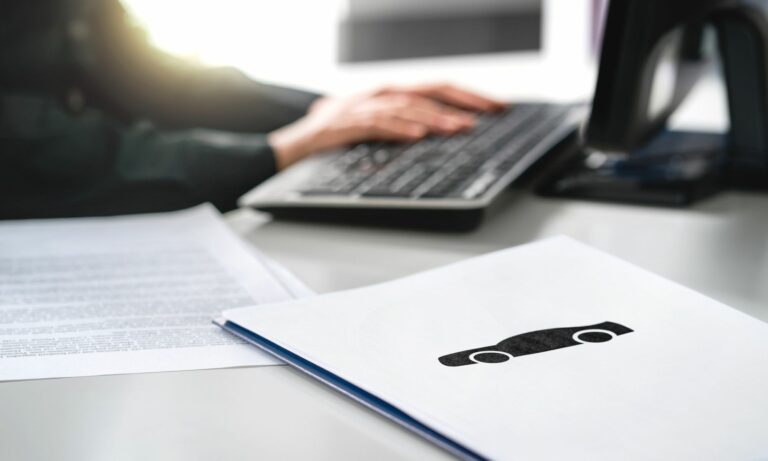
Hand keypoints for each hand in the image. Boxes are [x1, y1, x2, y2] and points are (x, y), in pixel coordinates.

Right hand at [268, 83, 504, 169]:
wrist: (294, 143)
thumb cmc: (336, 136)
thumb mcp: (375, 126)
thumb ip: (403, 125)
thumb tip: (438, 132)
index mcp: (391, 94)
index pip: (437, 89)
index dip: (468, 95)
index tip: (496, 107)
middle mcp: (380, 94)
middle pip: (430, 90)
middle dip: (464, 100)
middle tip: (491, 112)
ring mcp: (363, 106)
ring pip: (408, 106)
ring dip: (437, 117)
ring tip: (460, 128)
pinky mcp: (346, 123)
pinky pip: (377, 123)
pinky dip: (399, 128)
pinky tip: (418, 135)